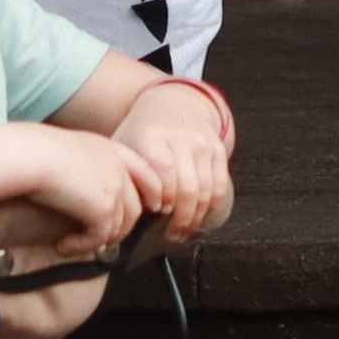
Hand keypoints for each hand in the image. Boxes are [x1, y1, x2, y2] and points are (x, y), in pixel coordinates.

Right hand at [12, 124, 158, 260]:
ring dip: (97, 240)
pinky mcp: (103, 210)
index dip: (153, 193)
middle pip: (135, 208)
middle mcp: (119, 169)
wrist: (31, 156)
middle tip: (105, 239)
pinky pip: (100, 238)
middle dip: (124, 228)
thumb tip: (86, 189)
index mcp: (112, 150)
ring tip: (75, 243)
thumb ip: (89, 164)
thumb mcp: (72, 148)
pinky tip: (65, 245)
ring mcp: (115, 189)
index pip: (146, 173)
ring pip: (119, 228)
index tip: (153, 206)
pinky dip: (82, 246)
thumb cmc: (37, 150)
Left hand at [112, 81, 232, 242]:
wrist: (171, 104)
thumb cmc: (142, 132)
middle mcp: (180, 138)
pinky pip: (218, 186)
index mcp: (151, 136)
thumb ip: (124, 173)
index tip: (155, 214)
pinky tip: (198, 218)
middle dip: (179, 217)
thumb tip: (120, 211)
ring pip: (205, 191)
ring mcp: (201, 144)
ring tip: (182, 232)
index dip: (162, 198)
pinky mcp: (217, 150)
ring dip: (194, 218)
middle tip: (170, 234)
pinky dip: (210, 208)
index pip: (163, 172)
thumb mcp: (124, 144)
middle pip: (187, 187)